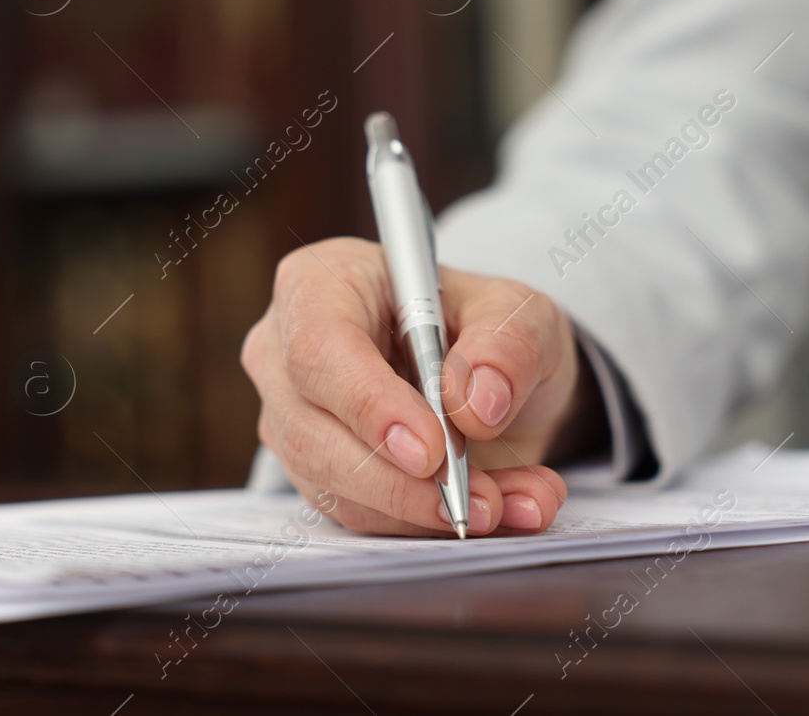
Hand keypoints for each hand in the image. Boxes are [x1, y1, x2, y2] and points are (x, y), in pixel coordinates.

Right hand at [241, 237, 582, 535]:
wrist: (493, 379)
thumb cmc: (488, 326)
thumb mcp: (521, 312)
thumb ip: (507, 344)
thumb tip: (475, 405)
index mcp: (323, 282)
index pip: (320, 347)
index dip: (370, 404)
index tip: (432, 450)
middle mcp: (287, 351)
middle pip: (314, 432)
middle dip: (403, 482)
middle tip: (482, 500)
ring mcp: (292, 418)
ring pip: (336, 487)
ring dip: (427, 511)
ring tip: (511, 503)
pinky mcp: (316, 474)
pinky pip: (361, 516)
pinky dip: (431, 525)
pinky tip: (500, 510)